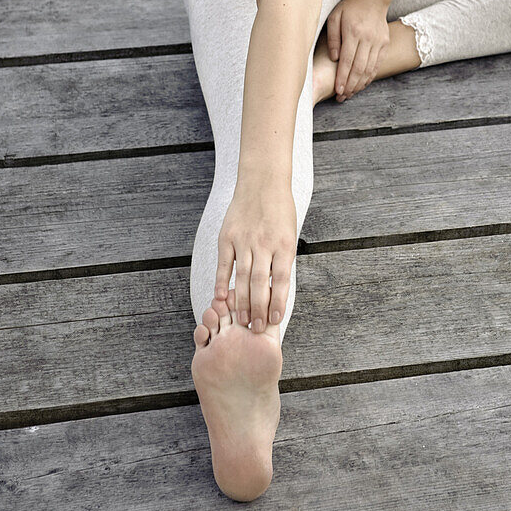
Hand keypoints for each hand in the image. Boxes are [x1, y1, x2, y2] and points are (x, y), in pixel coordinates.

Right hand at [214, 179, 296, 332]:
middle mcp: (264, 243)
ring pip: (242, 277)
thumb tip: (276, 290)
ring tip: (241, 320)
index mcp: (284, 244)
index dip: (278, 302)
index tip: (275, 320)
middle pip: (260, 283)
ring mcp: (244, 240)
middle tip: (255, 328)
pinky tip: (221, 297)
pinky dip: (222, 281)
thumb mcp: (289, 234)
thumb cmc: (280, 210)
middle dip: (259, 309)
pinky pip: (224, 263)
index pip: (282, 280)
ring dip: (242, 301)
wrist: (263, 181)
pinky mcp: (227, 236)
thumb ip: (282, 260)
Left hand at [325, 0, 390, 100]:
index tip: (338, 90)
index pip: (347, 61)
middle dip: (350, 85)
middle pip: (359, 68)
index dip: (342, 78)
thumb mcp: (334, 18)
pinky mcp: (385, 44)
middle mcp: (367, 39)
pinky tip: (362, 84)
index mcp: (353, 32)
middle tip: (342, 97)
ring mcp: (378, 42)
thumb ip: (333, 38)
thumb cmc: (349, 8)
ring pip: (369, 69)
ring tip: (350, 93)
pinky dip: (370, 76)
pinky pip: (377, 64)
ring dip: (360, 84)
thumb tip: (334, 59)